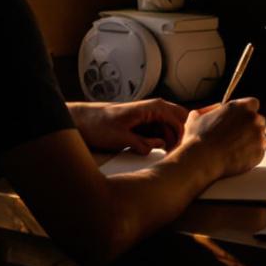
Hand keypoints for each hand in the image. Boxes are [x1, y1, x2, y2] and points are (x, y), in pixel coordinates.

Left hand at [71, 98, 190, 154]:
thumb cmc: (98, 124)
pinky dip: (162, 143)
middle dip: (181, 138)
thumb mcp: (120, 137)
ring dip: (172, 142)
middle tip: (177, 155)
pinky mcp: (144, 126)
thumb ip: (142, 143)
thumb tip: (159, 146)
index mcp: (151, 108)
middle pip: (179, 122)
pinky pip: (160, 134)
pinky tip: (159, 154)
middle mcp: (153, 110)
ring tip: (169, 158)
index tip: (179, 153)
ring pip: (170, 129)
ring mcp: (149, 118)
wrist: (83, 121)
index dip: (182, 138)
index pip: (179, 121)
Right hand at [180, 99, 265, 179]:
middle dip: (249, 127)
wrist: (202, 160)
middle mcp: (252, 119)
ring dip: (251, 141)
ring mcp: (258, 136)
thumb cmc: (198, 139)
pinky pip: (259, 152)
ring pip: (260, 137)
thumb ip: (210, 109)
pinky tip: (237, 156)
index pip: (252, 104)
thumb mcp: (197, 116)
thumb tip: (216, 109)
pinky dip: (251, 154)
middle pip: (258, 120)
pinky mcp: (259, 153)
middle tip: (236, 135)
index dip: (246, 112)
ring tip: (234, 148)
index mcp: (240, 107)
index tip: (240, 118)